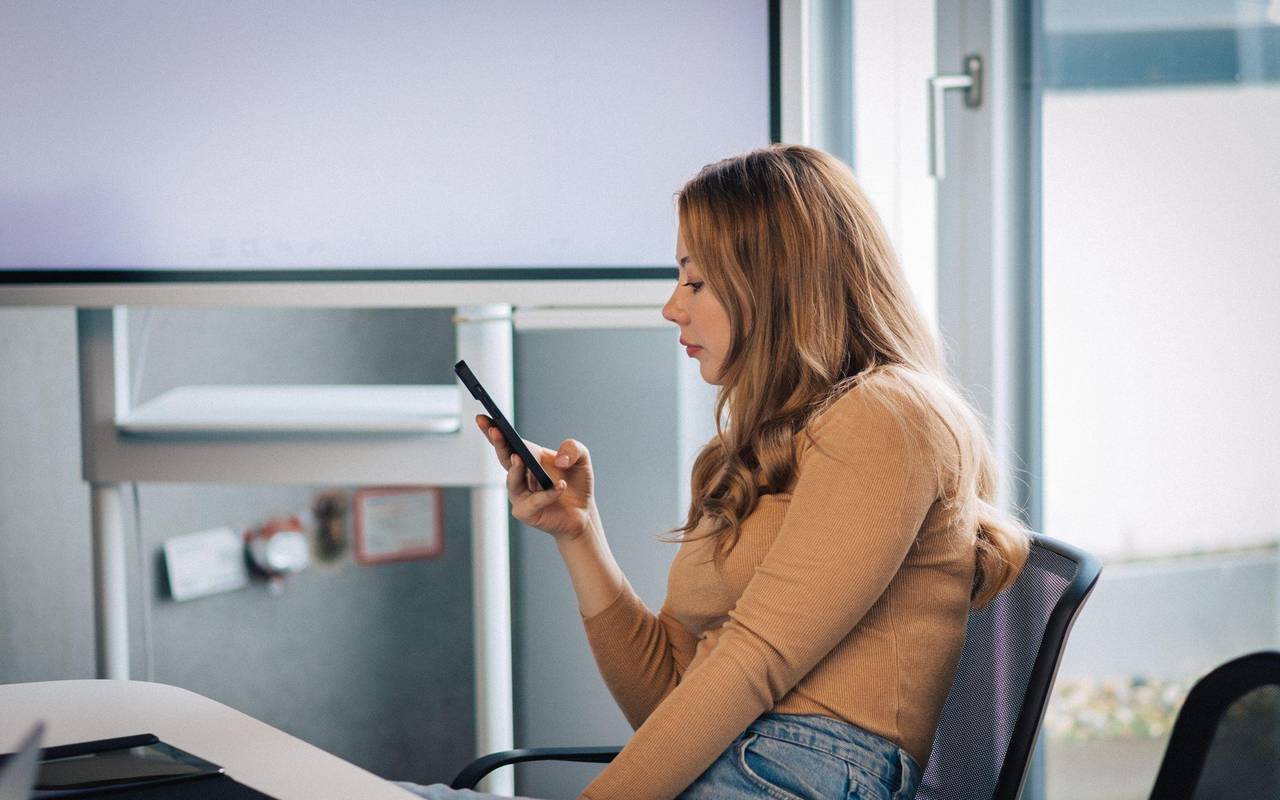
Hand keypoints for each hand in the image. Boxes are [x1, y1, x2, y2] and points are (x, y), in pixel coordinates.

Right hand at [475, 415, 597, 542]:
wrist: (583, 513)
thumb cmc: (576, 483)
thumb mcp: (581, 458)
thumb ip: (573, 448)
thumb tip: (559, 459)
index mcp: (528, 457)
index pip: (507, 441)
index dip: (492, 429)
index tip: (481, 417)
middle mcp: (520, 475)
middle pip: (504, 457)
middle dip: (498, 443)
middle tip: (495, 430)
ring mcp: (520, 495)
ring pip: (512, 481)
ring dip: (515, 469)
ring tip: (519, 458)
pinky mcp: (527, 512)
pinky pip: (534, 502)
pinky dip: (548, 494)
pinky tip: (560, 486)